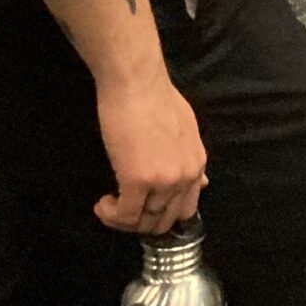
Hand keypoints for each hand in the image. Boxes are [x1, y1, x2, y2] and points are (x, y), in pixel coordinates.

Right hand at [92, 67, 207, 234]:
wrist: (137, 82)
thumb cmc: (155, 98)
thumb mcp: (186, 129)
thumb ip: (189, 159)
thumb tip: (203, 182)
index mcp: (197, 164)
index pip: (186, 209)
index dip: (162, 215)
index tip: (144, 207)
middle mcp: (185, 177)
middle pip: (165, 221)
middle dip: (142, 222)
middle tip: (122, 208)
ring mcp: (163, 181)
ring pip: (143, 222)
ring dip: (123, 220)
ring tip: (109, 205)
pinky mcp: (138, 181)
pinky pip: (124, 215)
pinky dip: (111, 215)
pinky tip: (102, 204)